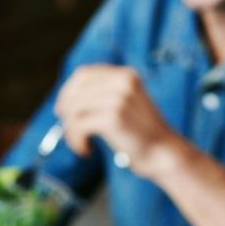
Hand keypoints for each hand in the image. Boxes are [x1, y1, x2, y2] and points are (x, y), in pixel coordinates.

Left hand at [54, 64, 182, 179]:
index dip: (67, 91)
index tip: (62, 109)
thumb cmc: (139, 133)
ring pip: (73, 110)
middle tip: (69, 131)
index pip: (84, 74)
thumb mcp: (124, 104)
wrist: (162, 152)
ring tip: (81, 144)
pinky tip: (86, 150)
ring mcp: (118, 98)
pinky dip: (76, 142)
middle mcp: (122, 82)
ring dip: (71, 132)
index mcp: (125, 75)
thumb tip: (64, 100)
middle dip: (66, 114)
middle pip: (75, 92)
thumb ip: (102, 95)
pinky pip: (78, 127)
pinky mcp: (113, 118)